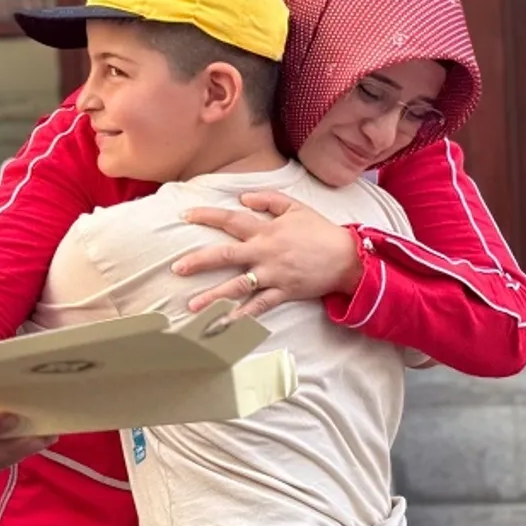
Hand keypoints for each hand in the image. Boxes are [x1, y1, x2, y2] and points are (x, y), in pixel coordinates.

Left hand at [172, 191, 362, 330]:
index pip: (231, 220)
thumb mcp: (296, 207)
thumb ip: (268, 200)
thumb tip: (242, 199)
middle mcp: (265, 253)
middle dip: (199, 261)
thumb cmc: (320, 231)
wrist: (347, 258)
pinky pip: (258, 307)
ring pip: (238, 287)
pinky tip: (223, 326)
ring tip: (192, 307)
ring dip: (214, 297)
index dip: (207, 216)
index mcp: (266, 230)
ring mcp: (273, 275)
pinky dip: (241, 318)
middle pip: (226, 256)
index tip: (184, 215)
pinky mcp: (283, 293)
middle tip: (177, 268)